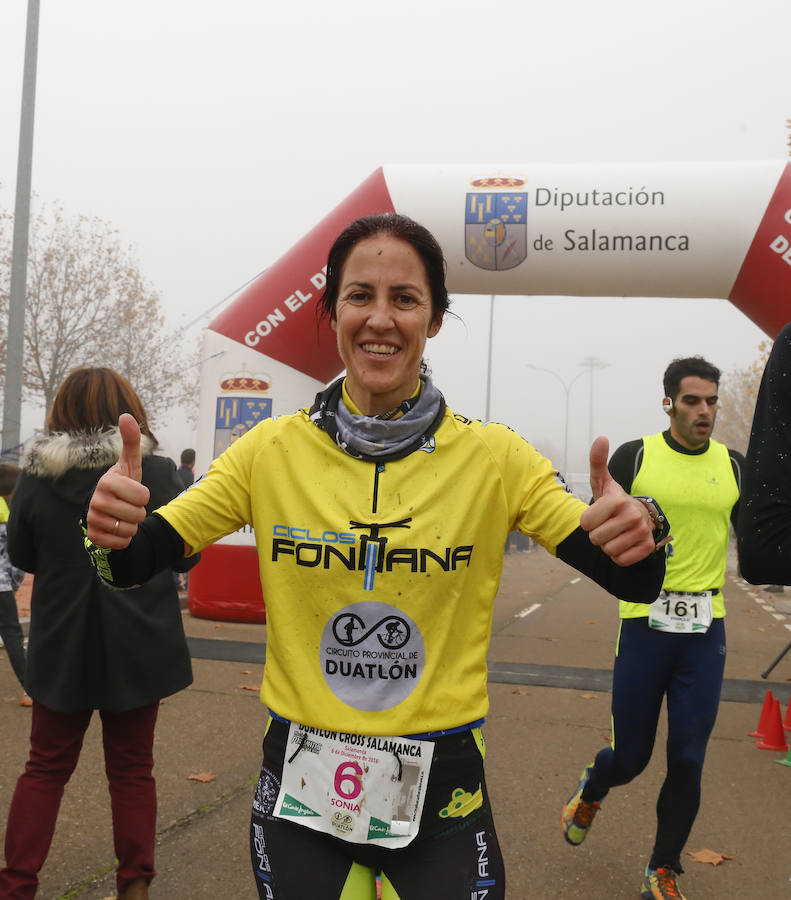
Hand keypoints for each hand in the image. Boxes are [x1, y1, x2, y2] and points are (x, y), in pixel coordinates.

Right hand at [85, 414, 149, 548]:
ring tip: (123, 516)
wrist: (109, 510)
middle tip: (129, 506)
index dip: (144, 496)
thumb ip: (131, 442)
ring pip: (130, 530)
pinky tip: (117, 529)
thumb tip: (126, 415)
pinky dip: (125, 539)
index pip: (143, 496)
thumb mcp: (130, 464)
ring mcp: (92, 520)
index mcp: (106, 482)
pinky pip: (121, 543)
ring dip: (132, 525)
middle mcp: (95, 501)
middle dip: (139, 512)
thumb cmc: (124, 484)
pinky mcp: (93, 537)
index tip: (134, 491)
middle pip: (138, 514)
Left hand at [579, 436, 655, 565]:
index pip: (586, 523)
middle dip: (597, 534)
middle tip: (608, 525)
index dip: (587, 521)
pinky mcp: (648, 547)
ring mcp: (642, 532)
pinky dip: (619, 555)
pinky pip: (620, 560)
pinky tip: (625, 543)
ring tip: (616, 533)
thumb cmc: (613, 501)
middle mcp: (632, 515)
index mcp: (617, 499)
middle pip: (596, 539)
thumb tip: (601, 437)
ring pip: (608, 551)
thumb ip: (597, 462)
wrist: (640, 518)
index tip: (597, 514)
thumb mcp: (603, 483)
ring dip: (608, 545)